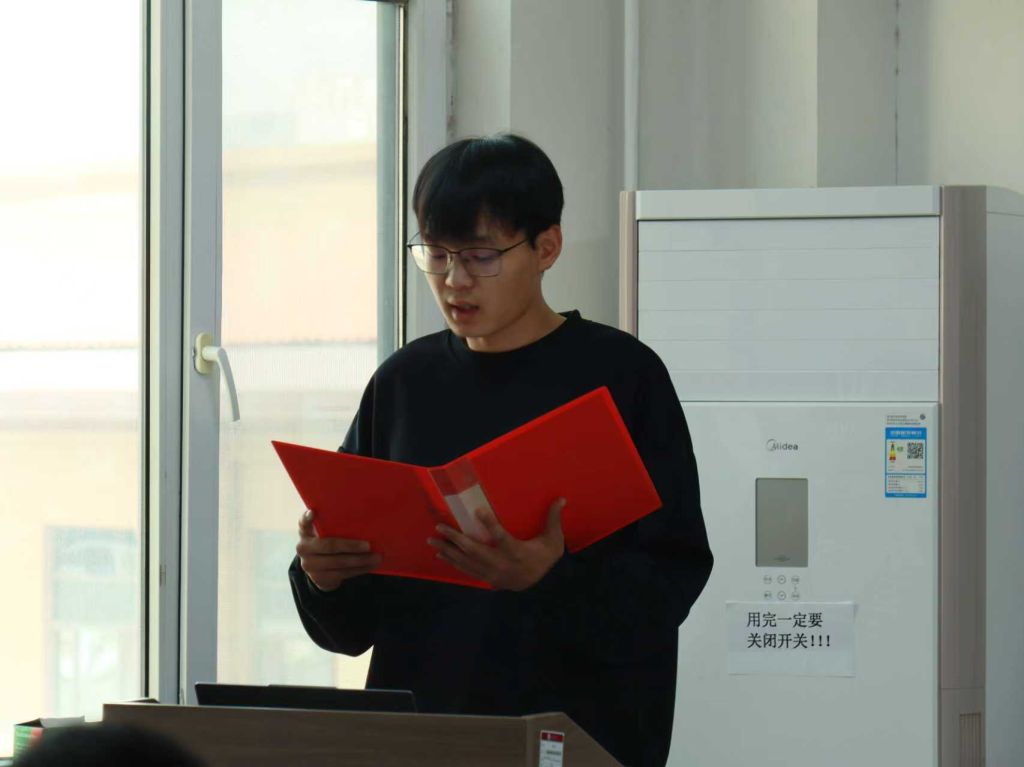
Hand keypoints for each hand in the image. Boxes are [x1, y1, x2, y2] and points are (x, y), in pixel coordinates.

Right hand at [296, 509, 380, 592]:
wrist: (318, 570)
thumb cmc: (326, 542)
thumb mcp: (324, 532)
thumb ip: (331, 523)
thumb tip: (360, 513)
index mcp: (305, 532)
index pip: (303, 522)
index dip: (307, 518)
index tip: (313, 513)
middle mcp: (303, 548)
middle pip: (329, 546)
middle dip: (351, 546)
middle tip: (368, 545)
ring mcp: (310, 565)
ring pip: (339, 562)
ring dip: (361, 560)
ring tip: (377, 557)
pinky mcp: (320, 578)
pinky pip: (343, 574)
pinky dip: (359, 569)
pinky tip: (370, 565)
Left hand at [428, 498, 565, 590]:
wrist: (538, 584)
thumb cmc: (544, 556)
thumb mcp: (553, 540)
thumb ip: (553, 519)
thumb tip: (561, 499)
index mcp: (517, 552)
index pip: (502, 538)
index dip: (490, 525)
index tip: (477, 511)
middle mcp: (502, 564)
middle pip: (475, 551)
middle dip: (455, 539)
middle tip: (440, 527)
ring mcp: (492, 573)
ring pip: (466, 562)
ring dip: (448, 550)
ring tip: (432, 541)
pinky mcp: (486, 577)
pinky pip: (466, 570)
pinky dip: (452, 562)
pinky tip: (441, 554)